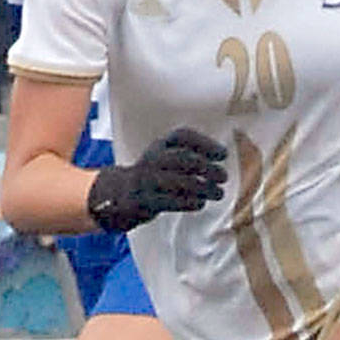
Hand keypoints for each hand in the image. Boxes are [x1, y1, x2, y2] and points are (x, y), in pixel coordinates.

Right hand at [87, 128, 227, 232]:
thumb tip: (223, 156)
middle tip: (224, 176)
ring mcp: (146, 180)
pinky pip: (169, 201)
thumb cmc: (152, 177)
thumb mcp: (166, 158)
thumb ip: (190, 156)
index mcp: (160, 145)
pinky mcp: (143, 201)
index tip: (224, 154)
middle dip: (207, 167)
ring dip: (202, 187)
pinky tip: (200, 203)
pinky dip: (188, 202)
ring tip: (219, 193)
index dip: (205, 144)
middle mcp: (152, 159)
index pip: (183, 136)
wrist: (116, 196)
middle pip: (182, 159)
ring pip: (178, 182)